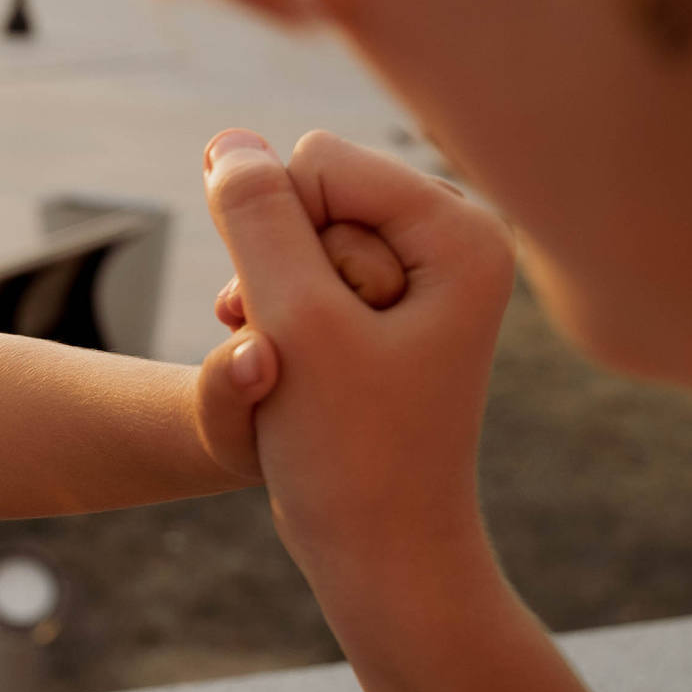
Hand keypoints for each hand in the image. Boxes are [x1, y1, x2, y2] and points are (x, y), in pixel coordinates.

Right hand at [203, 128, 512, 591]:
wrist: (379, 552)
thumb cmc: (348, 449)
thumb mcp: (292, 322)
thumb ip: (254, 217)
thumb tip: (229, 140)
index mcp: (462, 232)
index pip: (316, 162)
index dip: (279, 240)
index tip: (316, 330)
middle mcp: (456, 237)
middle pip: (308, 192)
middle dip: (277, 267)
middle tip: (305, 355)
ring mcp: (425, 270)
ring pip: (294, 230)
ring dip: (269, 295)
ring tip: (298, 367)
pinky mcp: (392, 300)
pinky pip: (302, 265)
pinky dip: (278, 311)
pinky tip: (290, 367)